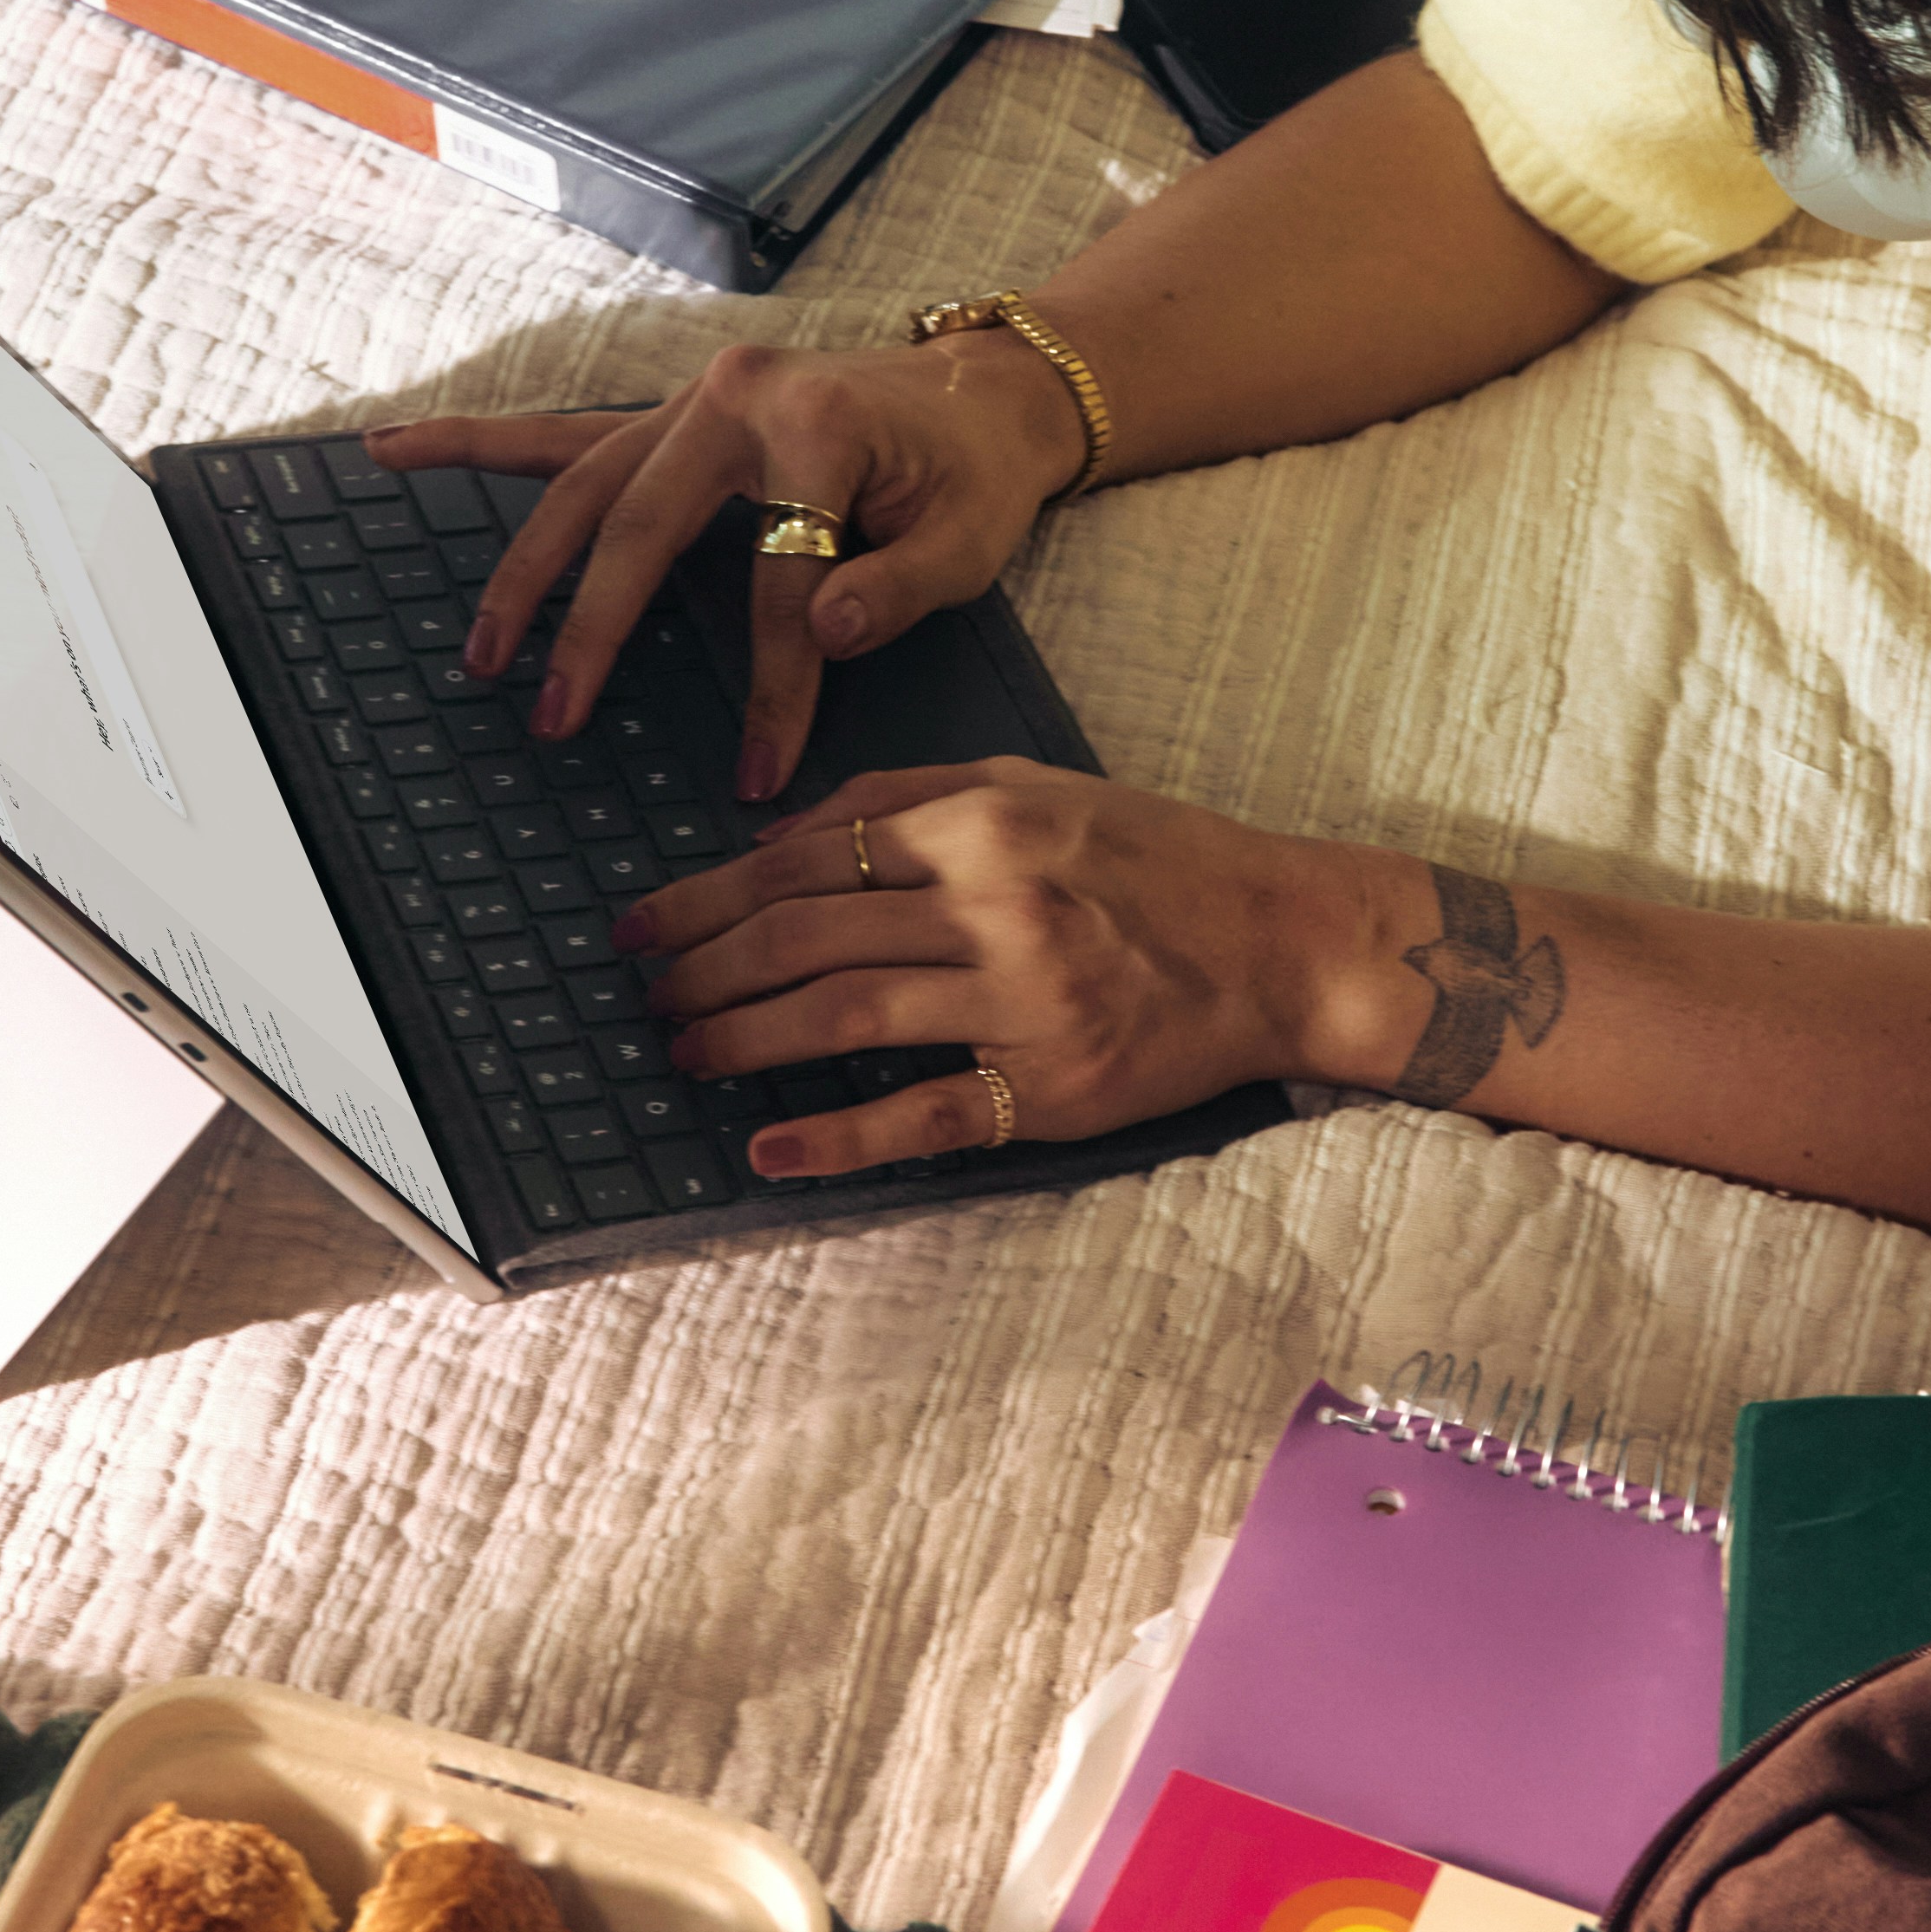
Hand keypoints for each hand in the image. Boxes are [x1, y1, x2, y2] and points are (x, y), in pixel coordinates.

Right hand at [366, 321, 1090, 796]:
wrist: (980, 393)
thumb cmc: (971, 474)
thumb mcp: (971, 538)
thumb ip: (902, 589)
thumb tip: (823, 631)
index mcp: (818, 424)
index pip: (778, 576)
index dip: (774, 684)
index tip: (761, 774)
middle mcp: (736, 397)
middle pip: (642, 526)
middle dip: (594, 629)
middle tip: (556, 716)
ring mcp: (689, 399)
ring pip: (580, 486)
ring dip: (525, 570)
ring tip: (483, 651)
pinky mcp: (665, 414)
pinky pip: (557, 433)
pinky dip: (473, 443)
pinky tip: (391, 450)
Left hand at [622, 758, 1381, 1182]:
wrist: (1285, 942)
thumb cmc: (1159, 861)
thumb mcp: (1039, 786)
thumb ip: (913, 795)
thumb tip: (783, 832)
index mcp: (982, 823)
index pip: (807, 858)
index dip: (709, 892)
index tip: (647, 922)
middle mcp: (995, 903)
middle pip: (804, 934)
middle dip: (703, 965)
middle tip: (645, 992)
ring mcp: (1022, 1000)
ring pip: (842, 1013)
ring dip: (741, 1036)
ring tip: (682, 1051)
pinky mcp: (1050, 1087)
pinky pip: (924, 1112)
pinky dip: (837, 1134)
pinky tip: (768, 1145)